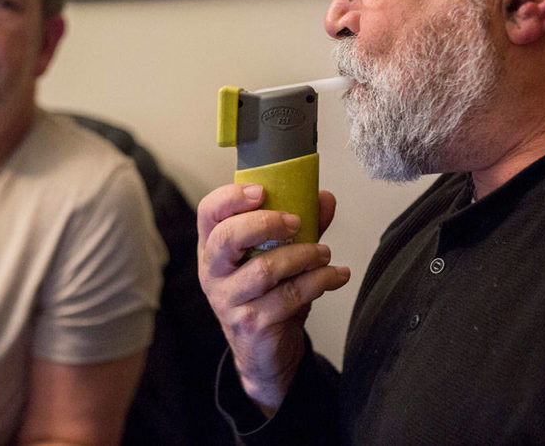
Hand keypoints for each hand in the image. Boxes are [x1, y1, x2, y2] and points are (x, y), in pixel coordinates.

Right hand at [197, 183, 349, 415]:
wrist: (265, 354)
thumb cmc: (267, 296)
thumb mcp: (278, 256)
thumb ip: (299, 225)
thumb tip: (324, 197)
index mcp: (213, 247)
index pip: (209, 213)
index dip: (231, 197)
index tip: (262, 191)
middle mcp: (213, 272)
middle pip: (228, 237)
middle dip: (266, 223)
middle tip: (297, 222)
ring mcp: (229, 300)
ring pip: (265, 269)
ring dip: (304, 255)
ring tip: (325, 253)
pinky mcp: (251, 324)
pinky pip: (288, 296)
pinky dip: (319, 281)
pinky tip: (335, 276)